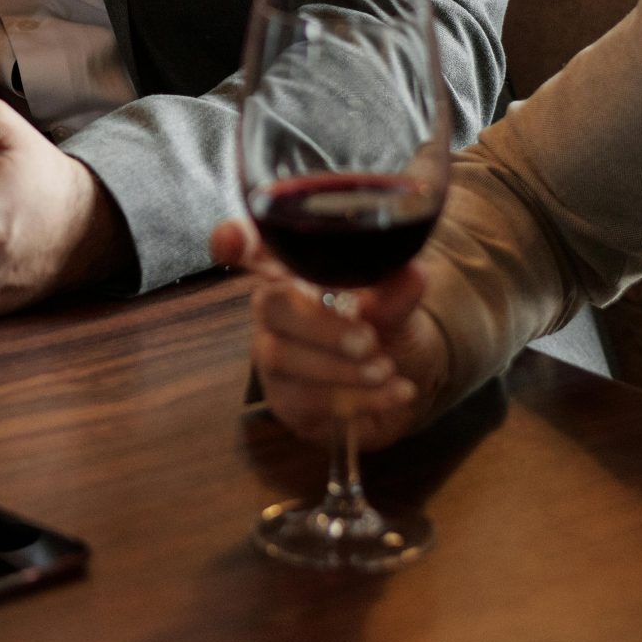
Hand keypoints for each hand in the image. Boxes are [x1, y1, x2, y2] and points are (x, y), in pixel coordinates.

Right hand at [209, 217, 446, 450]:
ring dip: (339, 367)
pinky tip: (395, 392)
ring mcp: (274, 355)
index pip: (253, 248)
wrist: (406, 387)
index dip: (235, 241)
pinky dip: (357, 398)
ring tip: (385, 370)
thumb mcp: (399, 309)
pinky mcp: (285, 399)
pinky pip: (305, 399)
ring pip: (280, 356)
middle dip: (318, 325)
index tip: (230, 241)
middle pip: (268, 304)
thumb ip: (396, 293)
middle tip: (368, 341)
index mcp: (297, 273)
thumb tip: (412, 274)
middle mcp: (277, 311)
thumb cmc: (388, 333)